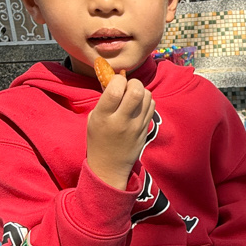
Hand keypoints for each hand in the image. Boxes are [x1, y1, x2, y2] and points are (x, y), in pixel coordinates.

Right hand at [86, 74, 154, 188]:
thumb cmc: (98, 138)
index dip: (118, 80)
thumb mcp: (93, 118)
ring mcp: (136, 125)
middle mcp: (122, 120)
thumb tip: (115, 80)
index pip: (115, 89)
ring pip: (147, 96)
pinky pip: (152, 106)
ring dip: (141, 90)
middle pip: (136, 91)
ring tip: (133, 96)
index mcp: (104, 116)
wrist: (110, 166)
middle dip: (133, 82)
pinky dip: (146, 100)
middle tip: (127, 86)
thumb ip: (104, 100)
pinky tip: (138, 105)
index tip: (115, 82)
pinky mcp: (146, 129)